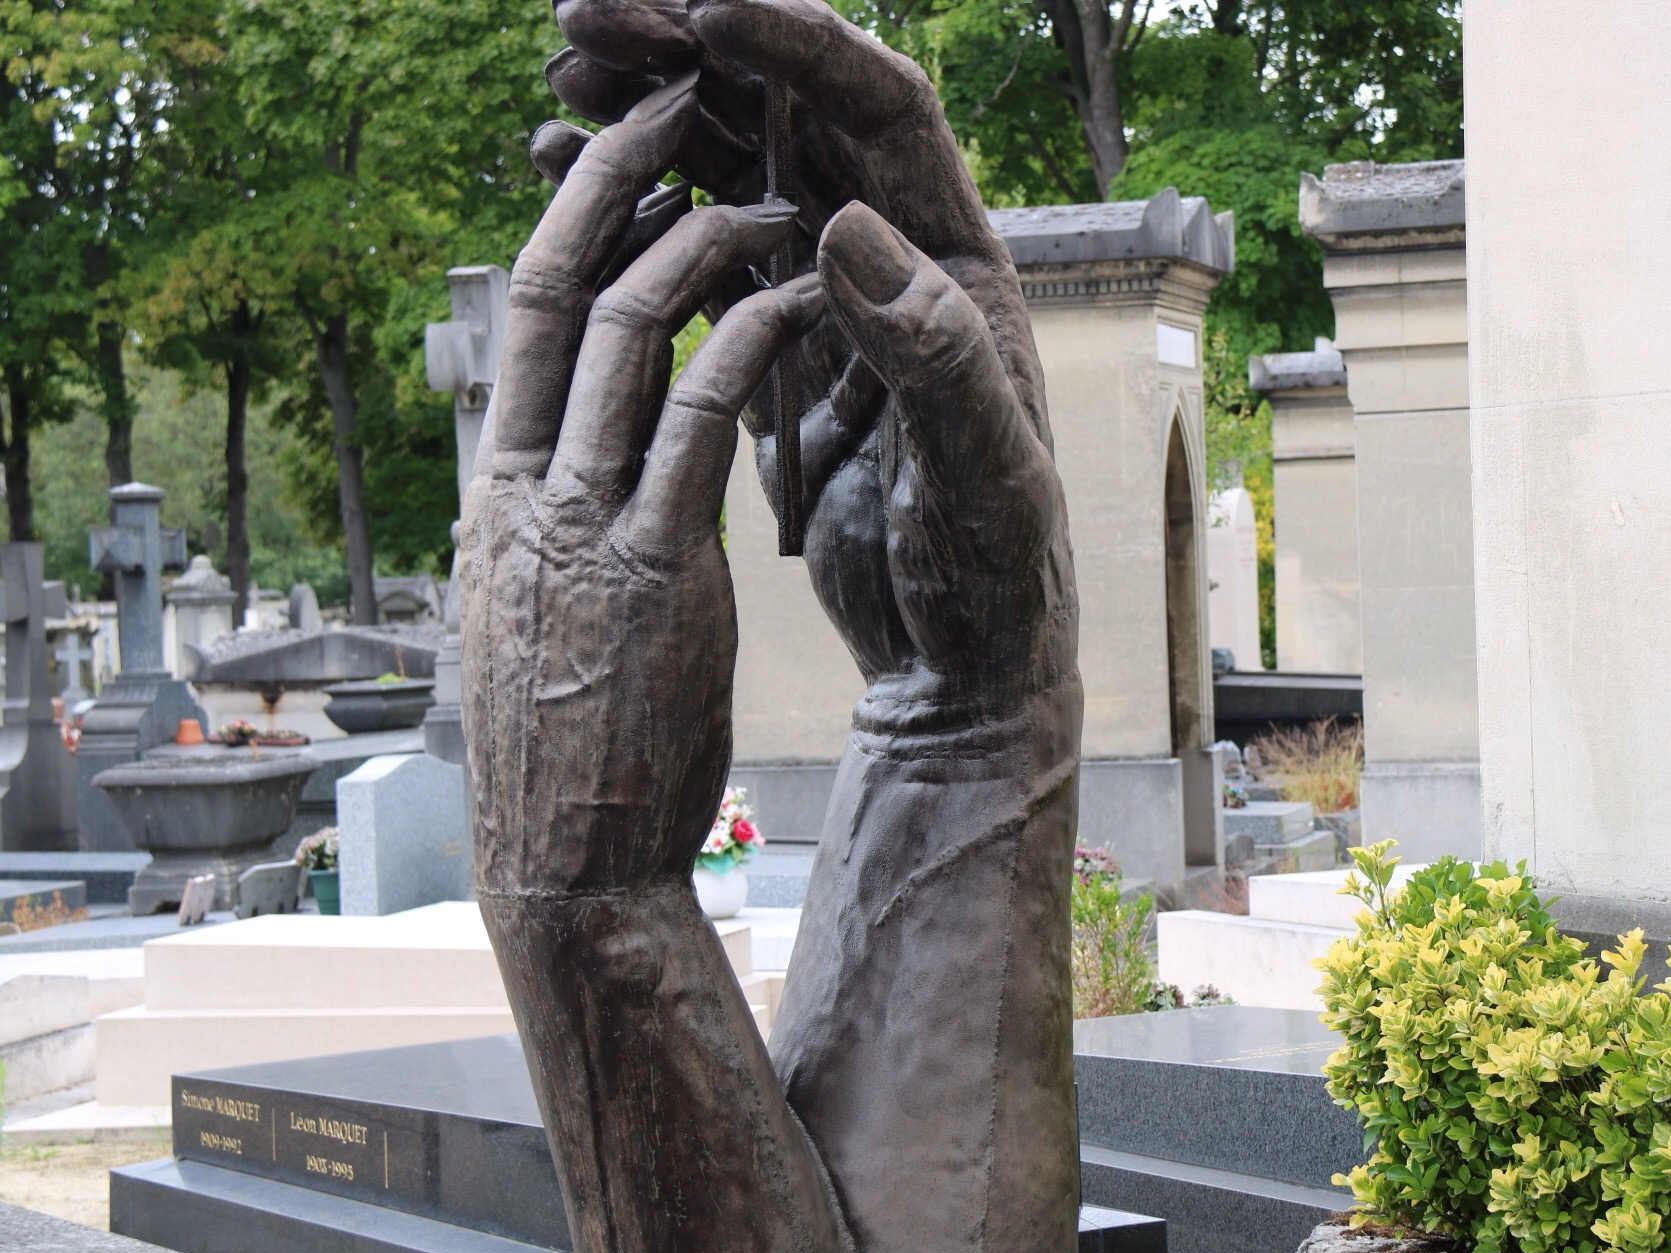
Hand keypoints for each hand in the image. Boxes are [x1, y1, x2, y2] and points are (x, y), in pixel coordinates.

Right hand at [462, 74, 825, 895]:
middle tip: (683, 100)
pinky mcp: (652, 568)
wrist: (565, 863)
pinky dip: (748, 343)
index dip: (571, 213)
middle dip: (619, 176)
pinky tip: (799, 296)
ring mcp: (582, 518)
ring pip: (625, 329)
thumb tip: (559, 445)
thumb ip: (546, 510)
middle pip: (555, 281)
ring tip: (760, 190)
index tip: (627, 152)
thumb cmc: (562, 737)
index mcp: (496, 486)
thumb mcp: (529, 604)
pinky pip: (700, 418)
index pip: (520, 310)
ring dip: (696, 240)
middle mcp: (522, 482)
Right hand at [536, 0, 1073, 725]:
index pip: (886, 111)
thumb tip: (847, 226)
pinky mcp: (786, 358)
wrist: (967, 660)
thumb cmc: (999, 580)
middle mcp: (901, 263)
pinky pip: (707, 251)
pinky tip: (571, 172)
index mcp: (960, 267)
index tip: (706, 5)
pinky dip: (641, 204)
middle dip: (698, 47)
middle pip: (798, 114)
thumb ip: (934, 356)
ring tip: (561, 70)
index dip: (801, 46)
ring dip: (656, 110)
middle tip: (588, 7)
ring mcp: (839, 306)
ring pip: (741, 170)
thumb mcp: (982, 476)